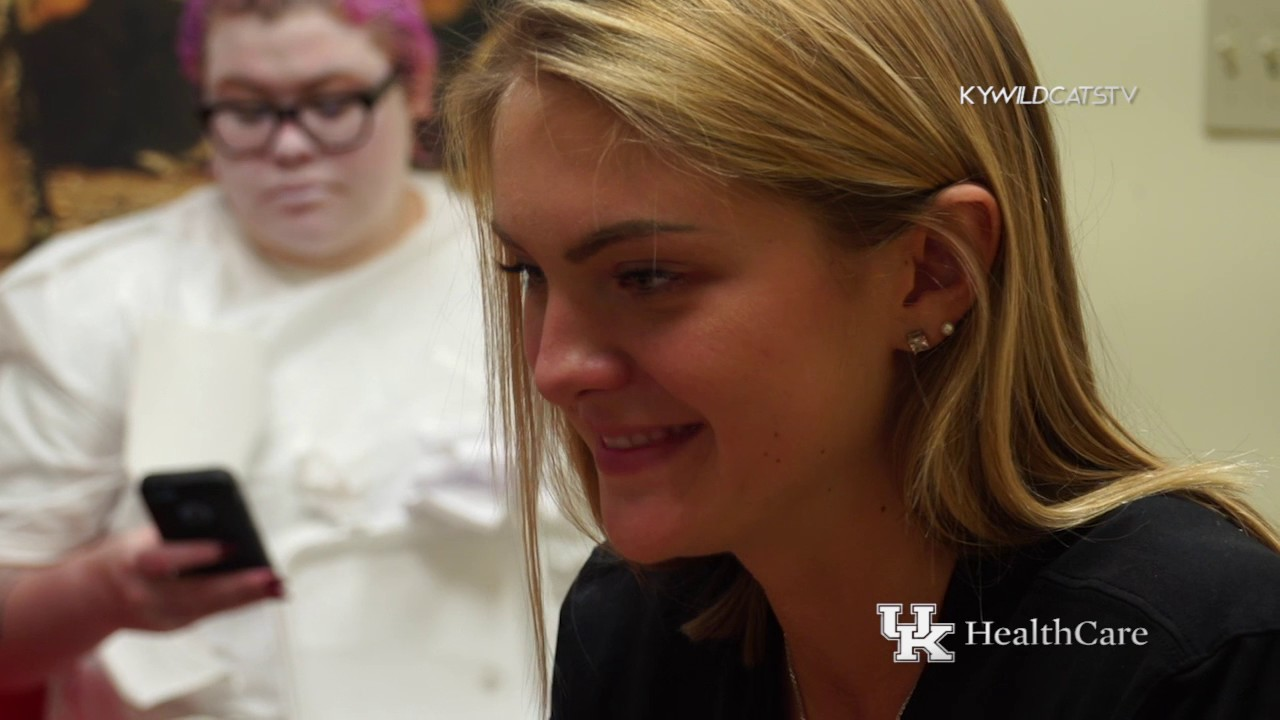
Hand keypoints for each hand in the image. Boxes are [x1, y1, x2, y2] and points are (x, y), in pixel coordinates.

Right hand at [78, 527, 283, 632]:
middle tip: (272, 576)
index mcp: (131, 563)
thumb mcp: (139, 537)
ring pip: (209, 607)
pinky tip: (265, 594)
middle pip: (196, 592)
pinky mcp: (171, 626)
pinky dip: (238, 602)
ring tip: (279, 587)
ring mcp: (158, 616)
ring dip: (248, 597)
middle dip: (238, 585)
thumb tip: (226, 525)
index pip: (165, 560)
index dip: (198, 554)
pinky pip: (210, 612)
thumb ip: (175, 533)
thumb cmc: (125, 554)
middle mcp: (144, 595)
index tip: (231, 546)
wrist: (91, 598)